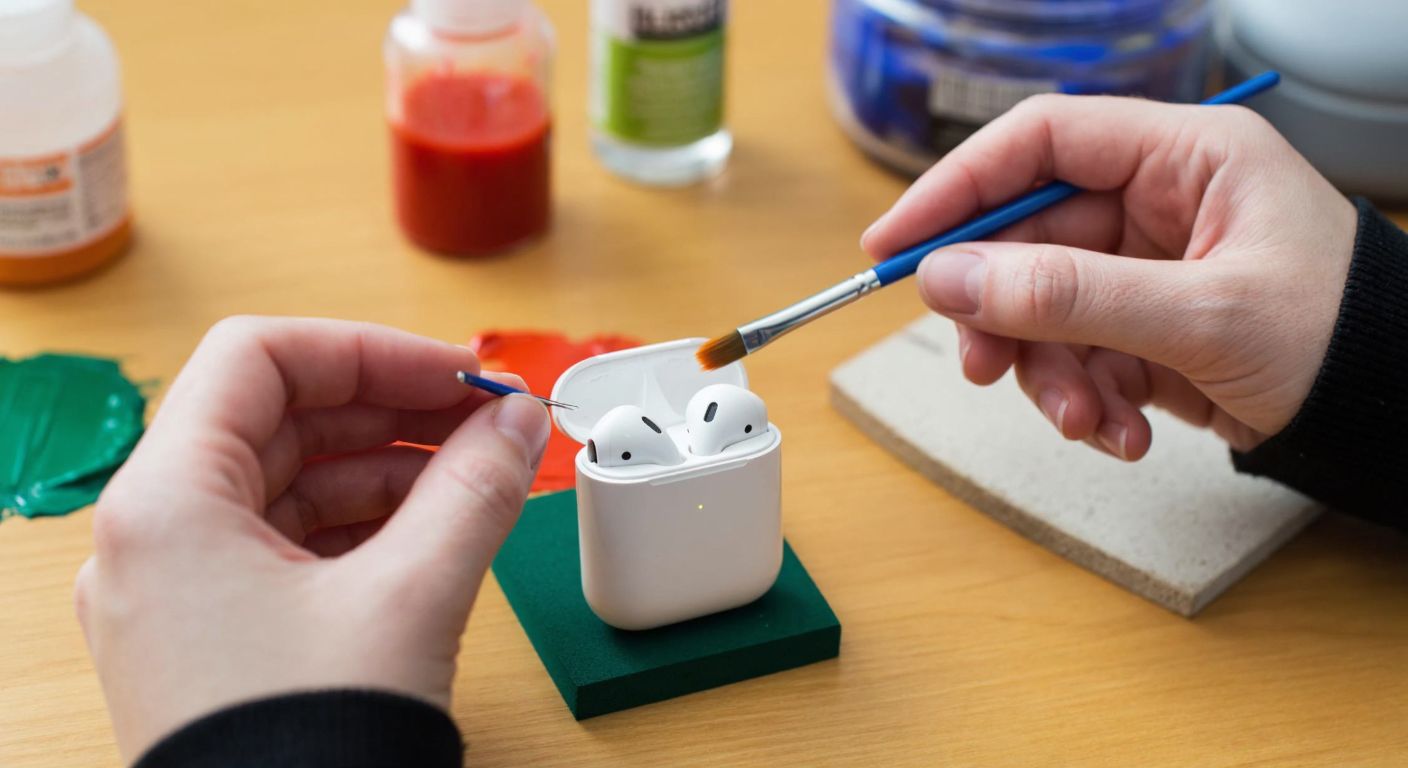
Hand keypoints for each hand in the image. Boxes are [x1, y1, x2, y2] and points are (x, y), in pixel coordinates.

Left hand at [74, 317, 548, 760]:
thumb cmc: (306, 749)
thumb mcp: (412, 595)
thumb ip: (475, 486)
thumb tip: (519, 422)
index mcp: (166, 504)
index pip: (261, 358)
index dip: (370, 351)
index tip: (458, 371)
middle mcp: (153, 538)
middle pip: (276, 416)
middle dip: (391, 407)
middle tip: (484, 417)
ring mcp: (177, 591)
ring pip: (286, 481)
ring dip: (386, 465)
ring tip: (476, 474)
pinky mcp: (212, 636)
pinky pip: (287, 542)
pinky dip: (363, 522)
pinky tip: (434, 527)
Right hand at [863, 96, 1356, 459]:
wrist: (1394, 419)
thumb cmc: (1339, 337)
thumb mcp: (1199, 313)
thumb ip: (1069, 293)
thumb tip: (949, 280)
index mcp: (1183, 156)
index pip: (1040, 143)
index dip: (957, 187)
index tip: (894, 243)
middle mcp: (1158, 203)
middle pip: (1029, 238)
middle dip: (1006, 315)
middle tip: (981, 367)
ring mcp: (1148, 270)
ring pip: (1044, 308)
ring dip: (1049, 374)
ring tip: (1085, 421)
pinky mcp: (1146, 329)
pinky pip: (1078, 355)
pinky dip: (1086, 401)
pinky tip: (1124, 434)